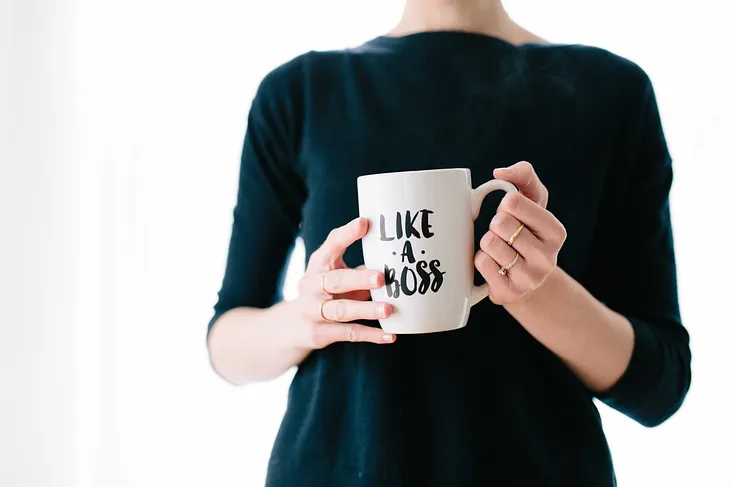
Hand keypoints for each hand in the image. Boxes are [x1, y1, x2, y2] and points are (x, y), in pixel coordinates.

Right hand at [290, 217, 395, 348]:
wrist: (292, 326)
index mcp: (319, 264)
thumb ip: (360, 266)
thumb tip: (396, 258)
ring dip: (366, 309)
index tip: (365, 223)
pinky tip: (390, 335)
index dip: (347, 234)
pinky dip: (370, 335)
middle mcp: (311, 285)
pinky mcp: (319, 333)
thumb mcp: (335, 273)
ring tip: (388, 309)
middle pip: (335, 281)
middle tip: (381, 278)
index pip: (331, 245)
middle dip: (358, 279)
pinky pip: (348, 333)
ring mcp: (312, 310)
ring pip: (341, 310)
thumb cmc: (325, 292)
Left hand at [475, 161, 566, 304]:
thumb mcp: (532, 202)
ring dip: (487, 243)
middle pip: (500, 223)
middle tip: (505, 234)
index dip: (505, 205)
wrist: (526, 279)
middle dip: (495, 224)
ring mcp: (529, 279)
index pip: (513, 202)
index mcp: (556, 232)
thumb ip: (523, 176)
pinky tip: (494, 265)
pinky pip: (481, 263)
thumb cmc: (526, 232)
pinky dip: (481, 259)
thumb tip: (500, 173)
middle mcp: (548, 257)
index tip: (512, 214)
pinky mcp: (509, 293)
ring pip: (489, 243)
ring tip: (500, 250)